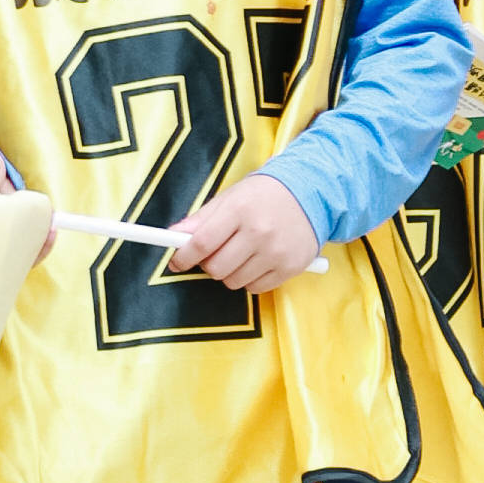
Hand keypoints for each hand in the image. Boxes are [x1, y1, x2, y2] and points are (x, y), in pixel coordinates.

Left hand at [166, 172, 321, 289]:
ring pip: (234, 281)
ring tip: (239, 253)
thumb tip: (173, 236)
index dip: (183, 257)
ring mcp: (276, 252)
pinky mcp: (291, 268)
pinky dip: (249, 279)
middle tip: (213, 254)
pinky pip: (256, 288)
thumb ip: (201, 219)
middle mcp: (259, 233)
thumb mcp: (230, 197)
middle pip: (216, 268)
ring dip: (229, 272)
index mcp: (239, 210)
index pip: (202, 243)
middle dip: (207, 264)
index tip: (176, 262)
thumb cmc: (264, 195)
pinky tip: (256, 261)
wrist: (310, 194)